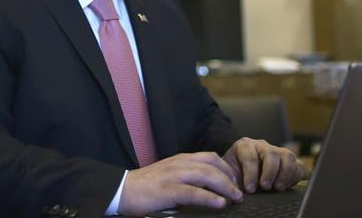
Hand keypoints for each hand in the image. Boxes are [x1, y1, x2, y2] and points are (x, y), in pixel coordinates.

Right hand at [118, 152, 243, 215]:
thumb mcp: (170, 176)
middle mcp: (178, 164)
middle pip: (212, 165)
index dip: (226, 169)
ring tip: (235, 199)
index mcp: (180, 159)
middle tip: (239, 193)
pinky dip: (209, 198)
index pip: (210, 157)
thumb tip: (210, 189)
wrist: (122, 190)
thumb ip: (187, 178)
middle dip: (230, 179)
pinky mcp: (167, 190)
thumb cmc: (146, 187)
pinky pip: (193, 192)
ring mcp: (173, 176)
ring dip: (225, 187)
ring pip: (206, 176)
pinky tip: (220, 204)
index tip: (234, 182)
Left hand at [223, 137, 308, 194]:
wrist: (242, 174)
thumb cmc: (234, 175)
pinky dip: (295, 176)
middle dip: (269, 172)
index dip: (250, 174)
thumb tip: (232, 194)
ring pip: (287, 156)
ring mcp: (277, 152)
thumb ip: (230, 182)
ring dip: (285, 174)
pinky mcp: (289, 162)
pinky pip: (299, 165)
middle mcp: (262, 146)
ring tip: (278, 188)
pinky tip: (287, 187)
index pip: (249, 156)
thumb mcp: (229, 176)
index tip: (250, 189)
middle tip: (266, 187)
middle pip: (271, 154)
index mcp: (244, 146)